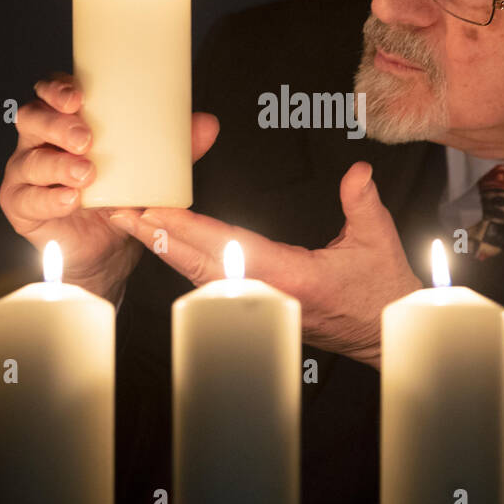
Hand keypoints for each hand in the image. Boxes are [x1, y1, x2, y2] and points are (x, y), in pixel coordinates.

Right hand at [0, 71, 219, 300]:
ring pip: (29, 159)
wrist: (107, 247)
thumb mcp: (149, 168)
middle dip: (57, 124)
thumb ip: (175, 148)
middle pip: (31, 117)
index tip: (79, 96)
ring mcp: (24, 172)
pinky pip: (26, 198)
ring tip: (87, 173)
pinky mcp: (20, 205)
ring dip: (57, 164)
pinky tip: (71, 199)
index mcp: (64, 119)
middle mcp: (38, 140)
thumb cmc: (121, 193)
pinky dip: (49, 199)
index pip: (51, 90)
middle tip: (87, 139)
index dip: (58, 87)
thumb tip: (208, 123)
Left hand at [108, 161, 422, 367]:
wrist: (382, 332)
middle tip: (120, 212)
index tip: (157, 210)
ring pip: (199, 273)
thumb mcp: (377, 239)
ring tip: (131, 222)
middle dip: (158, 236)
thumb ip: (362, 202)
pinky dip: (183, 260)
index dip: (190, 228)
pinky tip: (165, 244)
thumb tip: (357, 170)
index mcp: (294, 278)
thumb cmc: (380, 288)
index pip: (230, 247)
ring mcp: (260, 302)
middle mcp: (268, 293)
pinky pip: (212, 280)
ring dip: (164, 247)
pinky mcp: (259, 304)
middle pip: (199, 263)